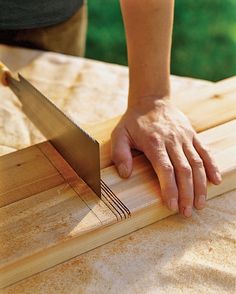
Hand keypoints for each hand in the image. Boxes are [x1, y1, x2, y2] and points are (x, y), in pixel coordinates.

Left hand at [111, 97, 221, 216]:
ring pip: (197, 163)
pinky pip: (205, 151)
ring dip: (200, 185)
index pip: (166, 170)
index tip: (172, 206)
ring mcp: (185, 138)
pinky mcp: (192, 134)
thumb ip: (120, 153)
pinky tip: (216, 181)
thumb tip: (125, 174)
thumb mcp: (120, 134)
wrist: (151, 100)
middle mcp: (172, 141)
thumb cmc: (134, 121)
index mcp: (154, 143)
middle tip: (187, 212)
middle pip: (184, 170)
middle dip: (187, 194)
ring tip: (200, 204)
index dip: (170, 189)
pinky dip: (212, 166)